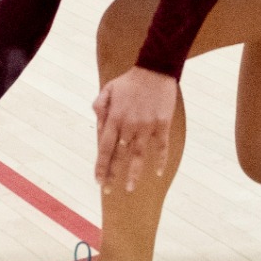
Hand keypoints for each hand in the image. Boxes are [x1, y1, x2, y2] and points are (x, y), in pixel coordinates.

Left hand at [92, 66, 178, 192]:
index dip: (101, 165)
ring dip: (134, 173)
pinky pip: (161, 146)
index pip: (104, 147)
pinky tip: (158, 172)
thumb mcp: (108, 88)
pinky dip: (160, 160)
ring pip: (139, 155)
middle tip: (108, 191)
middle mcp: (129, 125)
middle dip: (112, 174)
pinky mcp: (162, 124)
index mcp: (115, 118)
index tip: (98, 180)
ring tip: (130, 188)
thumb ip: (100, 106)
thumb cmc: (130, 81)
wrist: (156, 69)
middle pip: (119, 155)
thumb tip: (98, 126)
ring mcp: (147, 126)